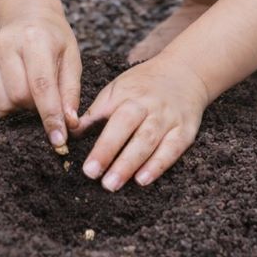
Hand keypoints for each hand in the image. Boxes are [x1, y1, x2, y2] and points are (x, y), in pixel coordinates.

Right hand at [0, 12, 80, 149]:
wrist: (27, 16)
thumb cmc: (54, 39)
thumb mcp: (71, 57)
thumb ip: (70, 91)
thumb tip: (69, 124)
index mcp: (34, 39)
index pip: (41, 85)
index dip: (50, 116)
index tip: (59, 140)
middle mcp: (7, 46)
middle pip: (19, 96)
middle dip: (36, 107)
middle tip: (46, 96)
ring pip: (3, 103)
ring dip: (21, 108)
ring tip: (32, 91)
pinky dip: (9, 105)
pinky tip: (19, 89)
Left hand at [71, 53, 208, 190]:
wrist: (185, 72)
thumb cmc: (144, 84)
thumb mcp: (117, 89)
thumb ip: (96, 112)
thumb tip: (70, 133)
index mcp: (128, 94)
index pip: (110, 117)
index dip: (98, 142)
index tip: (85, 165)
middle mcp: (148, 105)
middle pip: (128, 127)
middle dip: (109, 151)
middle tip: (92, 175)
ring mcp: (168, 117)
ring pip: (148, 140)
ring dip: (130, 163)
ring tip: (112, 184)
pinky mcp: (185, 131)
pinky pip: (172, 149)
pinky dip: (158, 165)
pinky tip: (143, 180)